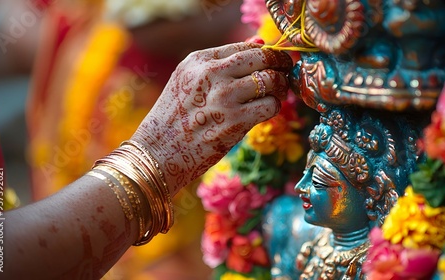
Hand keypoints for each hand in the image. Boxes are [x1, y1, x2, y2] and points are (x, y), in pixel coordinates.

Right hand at [131, 42, 291, 193]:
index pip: (246, 47)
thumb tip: (260, 43)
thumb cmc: (174, 117)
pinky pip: (270, 106)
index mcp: (199, 60)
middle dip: (280, 64)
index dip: (266, 53)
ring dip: (280, 87)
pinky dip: (274, 107)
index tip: (274, 61)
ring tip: (276, 93)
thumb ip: (222, 61)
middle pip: (263, 58)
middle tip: (285, 72)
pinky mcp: (234, 122)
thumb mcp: (188, 80)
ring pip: (271, 80)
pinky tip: (266, 111)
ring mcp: (223, 98)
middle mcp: (212, 74)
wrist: (158, 152)